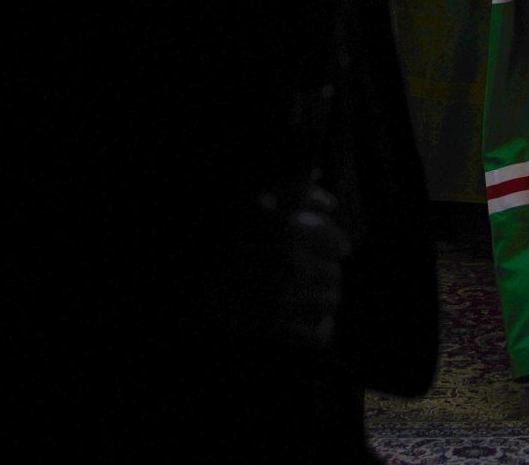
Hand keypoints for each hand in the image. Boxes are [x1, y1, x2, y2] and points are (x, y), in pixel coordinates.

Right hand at [242, 182, 349, 351]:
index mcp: (288, 229)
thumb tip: (332, 202)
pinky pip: (320, 334)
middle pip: (334, 273)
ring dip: (322, 300)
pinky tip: (312, 322)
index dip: (333, 247)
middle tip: (308, 275)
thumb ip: (299, 194)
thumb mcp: (259, 206)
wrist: (190, 282)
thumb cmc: (227, 240)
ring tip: (308, 296)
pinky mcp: (276, 329)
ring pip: (331, 301)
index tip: (326, 250)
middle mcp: (290, 262)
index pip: (339, 244)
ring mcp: (284, 298)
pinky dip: (320, 329)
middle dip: (324, 274)